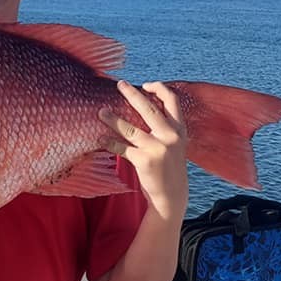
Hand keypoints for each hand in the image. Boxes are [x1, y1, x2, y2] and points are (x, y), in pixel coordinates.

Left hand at [98, 80, 188, 222]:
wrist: (172, 196)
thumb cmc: (169, 167)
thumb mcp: (175, 145)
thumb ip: (165, 128)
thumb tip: (143, 107)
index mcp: (180, 129)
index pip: (172, 101)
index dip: (159, 89)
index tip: (145, 85)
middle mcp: (171, 136)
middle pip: (148, 109)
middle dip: (132, 94)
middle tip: (119, 85)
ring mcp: (158, 148)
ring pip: (130, 128)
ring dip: (113, 119)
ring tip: (101, 112)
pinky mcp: (144, 161)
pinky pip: (122, 148)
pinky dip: (110, 143)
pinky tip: (101, 139)